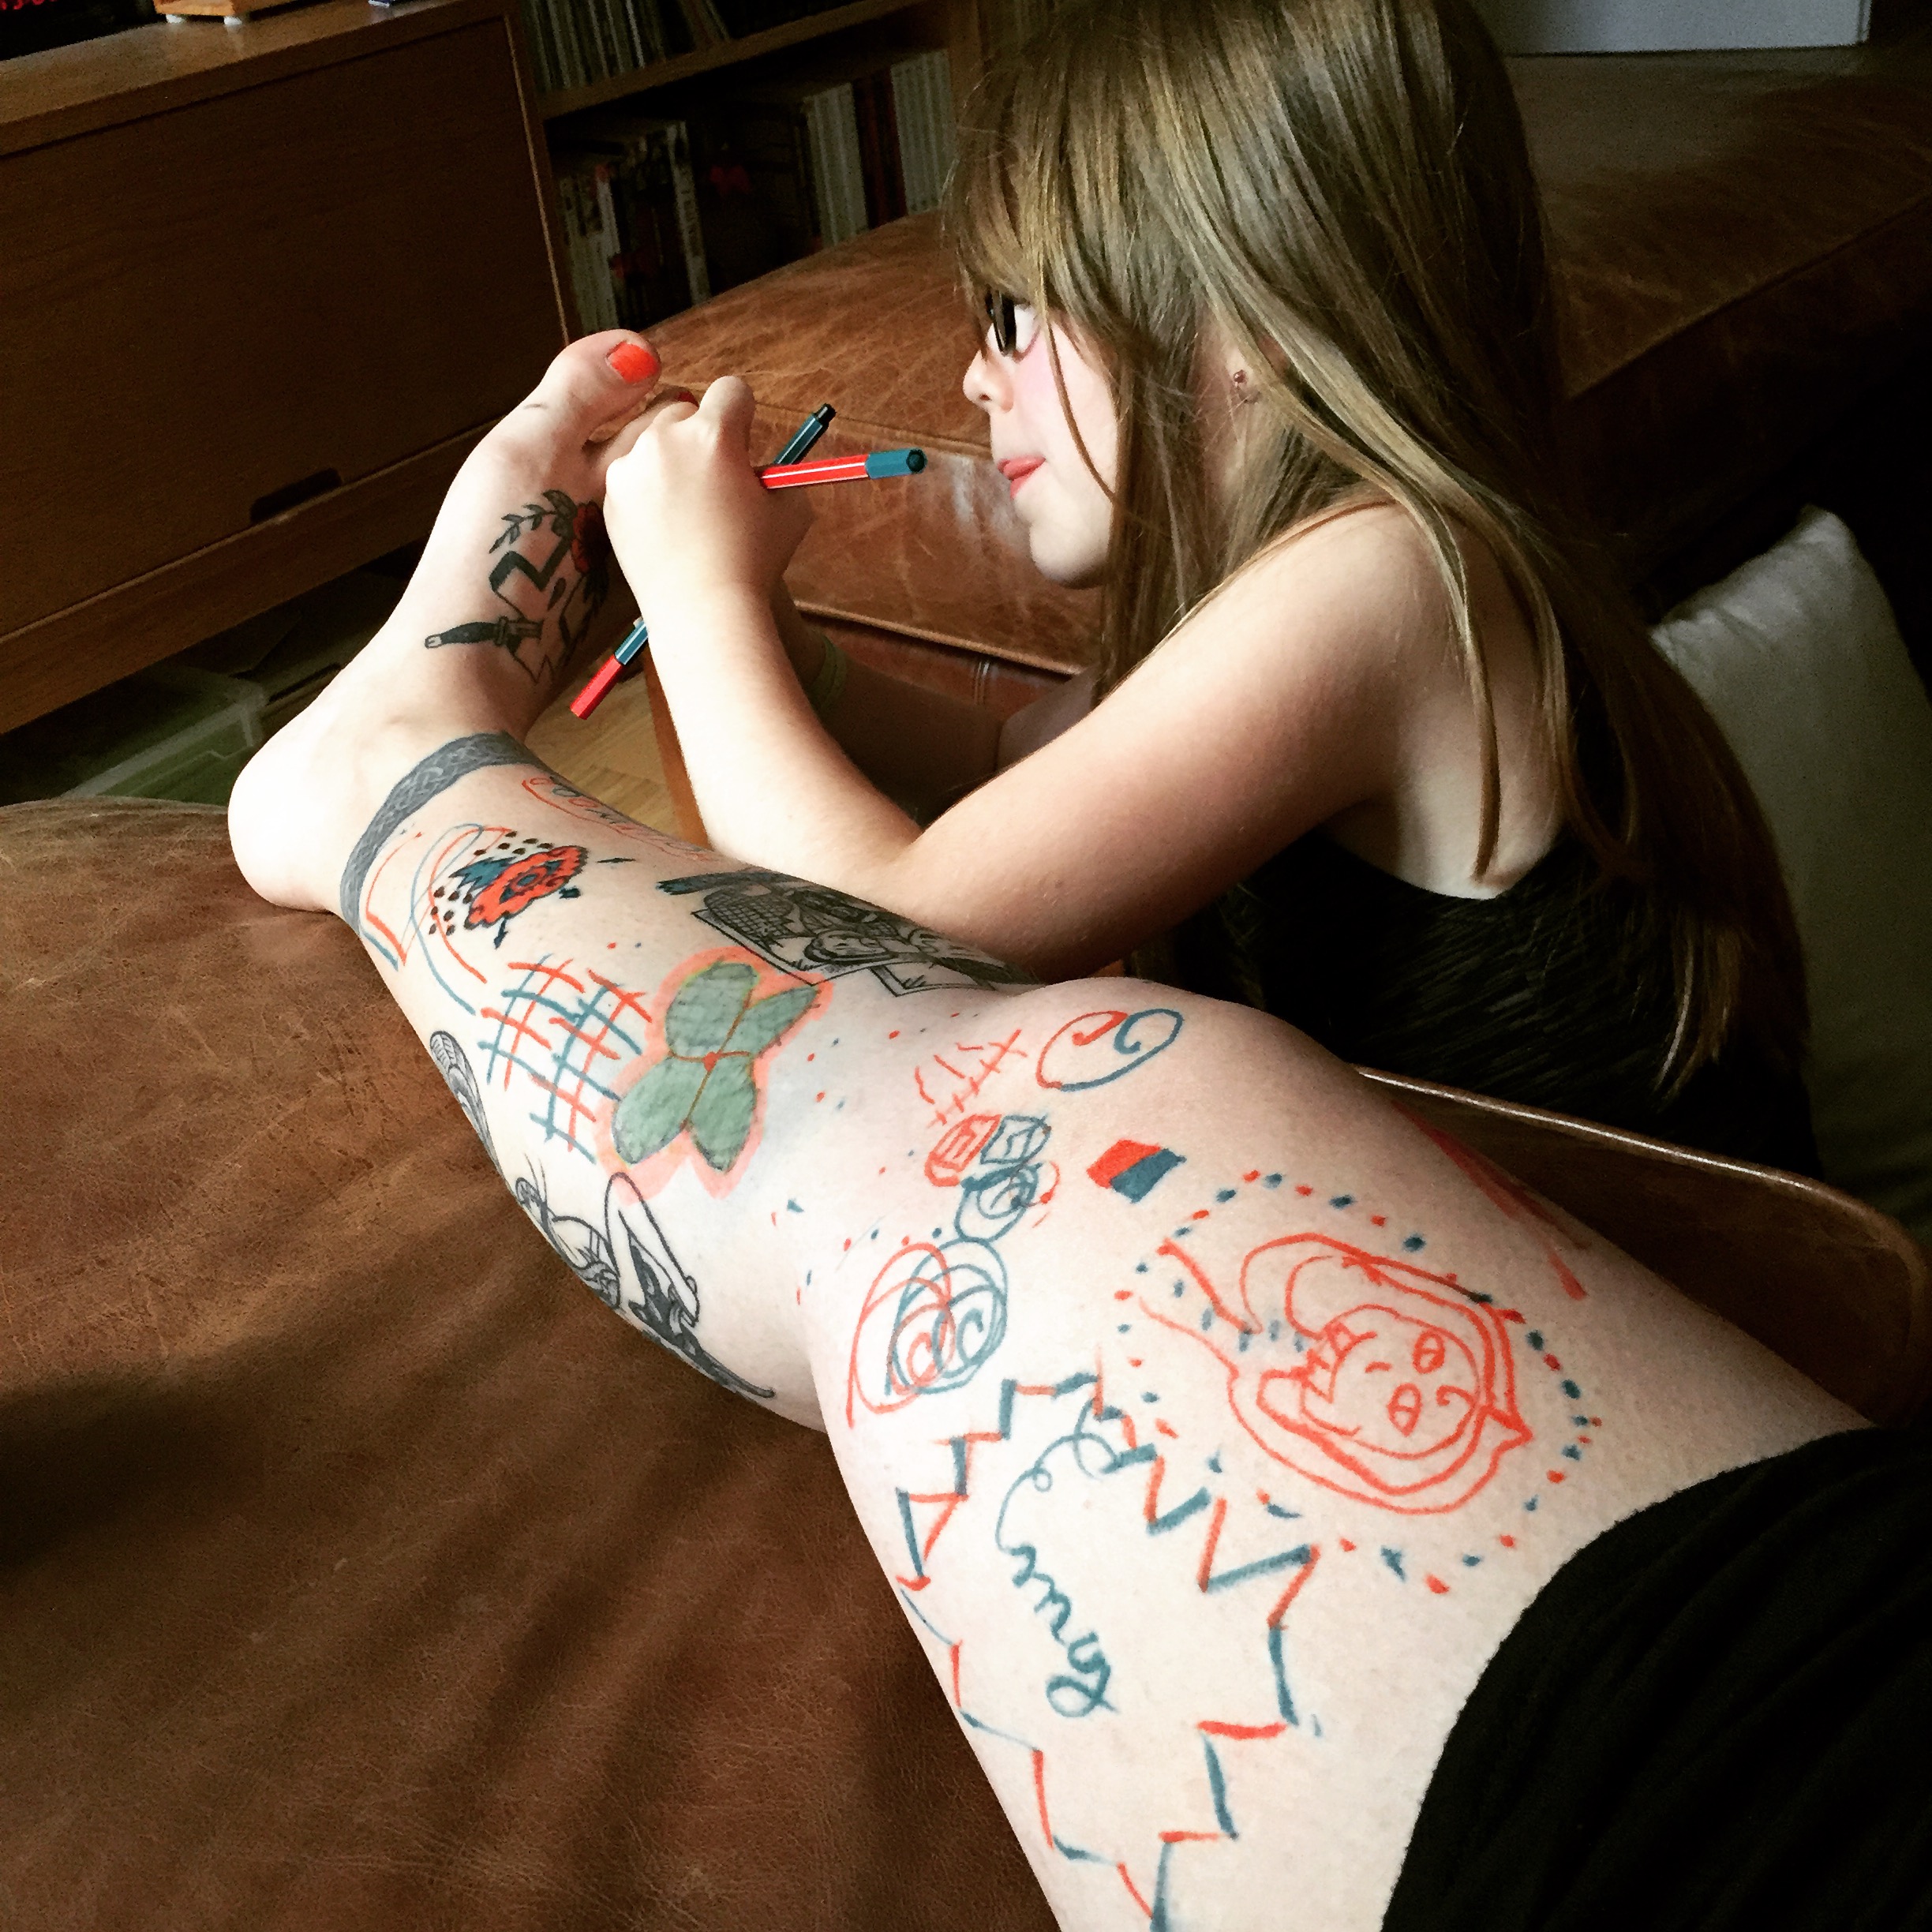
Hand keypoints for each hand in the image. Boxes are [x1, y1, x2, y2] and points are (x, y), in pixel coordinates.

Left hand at [603, 376, 813, 633]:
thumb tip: (760, 467)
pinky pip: (632, 475)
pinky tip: (666, 526)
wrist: (703, 612)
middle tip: (716, 481)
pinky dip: (647, 490)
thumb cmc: (754, 564)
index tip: (743, 442)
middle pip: (684, 409)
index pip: (732, 391)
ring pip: (653, 441)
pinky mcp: (612, 497)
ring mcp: (631, 467)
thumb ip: (777, 472)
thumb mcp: (792, 509)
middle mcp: (666, 439)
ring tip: (689, 509)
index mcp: (714, 434)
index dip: (743, 416)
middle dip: (701, 435)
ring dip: (671, 460)